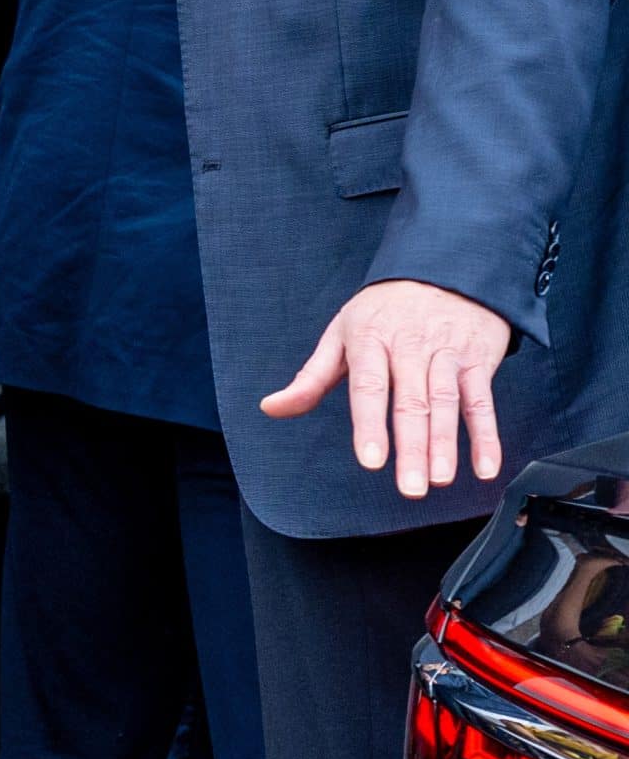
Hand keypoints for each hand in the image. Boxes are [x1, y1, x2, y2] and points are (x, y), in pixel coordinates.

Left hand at [261, 279, 509, 498]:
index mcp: (369, 338)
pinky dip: (486, 434)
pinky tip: (485, 467)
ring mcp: (446, 353)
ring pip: (447, 403)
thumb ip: (311, 377)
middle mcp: (409, 346)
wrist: (443, 269)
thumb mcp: (341, 333)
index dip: (370, 424)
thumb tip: (271, 408)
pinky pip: (481, 400)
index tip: (372, 461)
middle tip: (410, 488)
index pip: (368, 386)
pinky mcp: (478, 360)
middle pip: (411, 402)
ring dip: (446, 445)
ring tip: (439, 480)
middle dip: (412, 447)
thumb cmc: (383, 310)